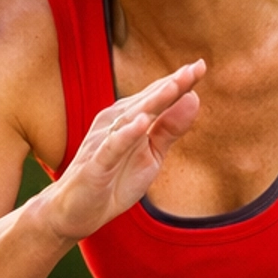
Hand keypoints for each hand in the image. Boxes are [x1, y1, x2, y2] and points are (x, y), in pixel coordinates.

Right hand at [41, 63, 203, 241]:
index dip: (180, 83)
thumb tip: (194, 98)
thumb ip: (169, 129)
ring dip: (152, 101)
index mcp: (129, 119)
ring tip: (175, 86)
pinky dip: (126, 135)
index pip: (158, 97)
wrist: (75, 212)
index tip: (202, 65)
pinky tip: (142, 123)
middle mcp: (115, 124)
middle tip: (195, 68)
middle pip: (147, 101)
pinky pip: (111, 147)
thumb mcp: (150, 156)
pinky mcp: (95, 165)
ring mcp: (103, 142)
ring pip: (130, 118)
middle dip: (171, 85)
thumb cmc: (114, 180)